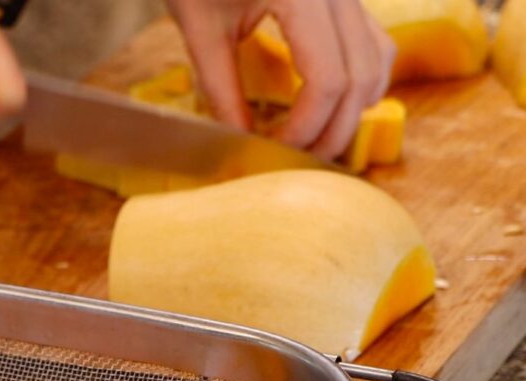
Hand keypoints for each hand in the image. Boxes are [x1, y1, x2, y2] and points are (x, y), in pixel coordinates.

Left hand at [166, 0, 395, 159]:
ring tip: (312, 136)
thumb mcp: (198, 25)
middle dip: (333, 128)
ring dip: (353, 108)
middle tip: (297, 158)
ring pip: (379, 61)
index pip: (326, 79)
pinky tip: (327, 102)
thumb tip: (240, 140)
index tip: (277, 150)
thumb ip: (220, 86)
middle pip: (361, 77)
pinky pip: (374, 42)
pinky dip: (360, 80)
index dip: (307, 126)